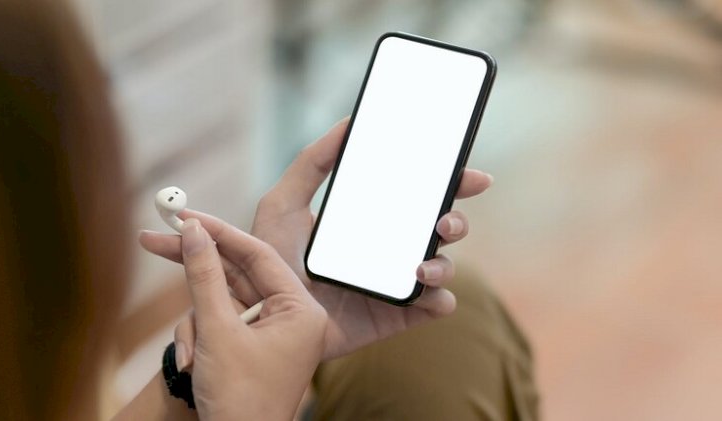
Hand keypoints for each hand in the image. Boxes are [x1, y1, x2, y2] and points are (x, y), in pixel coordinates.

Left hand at [140, 118, 492, 359]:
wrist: (256, 313)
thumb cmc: (268, 254)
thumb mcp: (282, 202)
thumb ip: (312, 163)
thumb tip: (347, 123)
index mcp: (373, 219)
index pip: (422, 195)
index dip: (452, 181)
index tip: (468, 172)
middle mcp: (390, 248)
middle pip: (442, 228)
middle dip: (456, 218)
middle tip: (446, 217)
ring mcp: (394, 282)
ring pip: (442, 266)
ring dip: (445, 261)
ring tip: (421, 262)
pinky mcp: (393, 315)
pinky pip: (431, 308)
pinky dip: (438, 301)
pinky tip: (424, 294)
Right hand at [172, 218, 325, 419]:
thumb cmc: (239, 399)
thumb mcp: (216, 331)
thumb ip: (204, 276)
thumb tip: (193, 230)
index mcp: (300, 310)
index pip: (258, 254)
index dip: (218, 231)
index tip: (184, 215)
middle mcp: (290, 316)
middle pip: (236, 273)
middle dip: (195, 268)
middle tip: (155, 238)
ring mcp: (268, 331)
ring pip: (220, 301)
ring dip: (195, 323)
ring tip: (189, 356)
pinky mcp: (249, 345)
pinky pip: (218, 324)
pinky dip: (198, 338)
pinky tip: (190, 364)